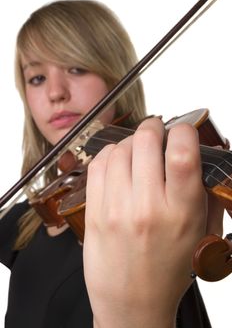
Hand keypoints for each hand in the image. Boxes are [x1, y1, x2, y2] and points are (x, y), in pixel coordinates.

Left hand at [83, 117, 207, 327]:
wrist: (132, 303)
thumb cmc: (168, 270)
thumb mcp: (200, 233)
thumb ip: (203, 191)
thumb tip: (196, 153)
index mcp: (180, 213)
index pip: (182, 154)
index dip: (183, 131)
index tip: (182, 131)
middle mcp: (146, 207)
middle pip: (145, 141)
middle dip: (154, 127)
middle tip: (157, 131)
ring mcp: (115, 208)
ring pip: (119, 149)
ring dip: (132, 141)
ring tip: (137, 150)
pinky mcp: (93, 211)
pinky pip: (98, 165)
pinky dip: (110, 154)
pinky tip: (118, 162)